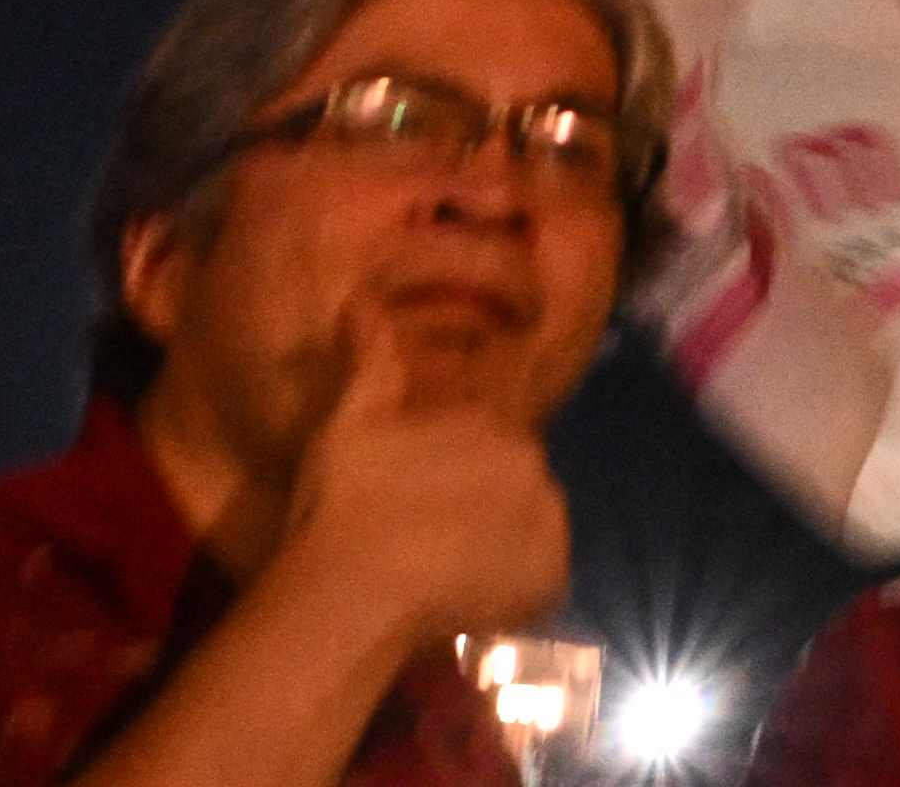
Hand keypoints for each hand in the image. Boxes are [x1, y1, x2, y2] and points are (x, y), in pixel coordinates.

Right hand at [261, 300, 573, 648]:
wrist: (358, 587)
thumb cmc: (347, 503)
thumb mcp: (352, 422)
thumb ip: (372, 360)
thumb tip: (362, 301)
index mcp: (492, 421)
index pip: (491, 436)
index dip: (460, 465)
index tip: (426, 494)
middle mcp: (534, 461)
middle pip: (512, 480)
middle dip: (480, 502)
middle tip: (425, 536)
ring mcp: (549, 519)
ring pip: (528, 526)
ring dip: (498, 542)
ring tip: (441, 572)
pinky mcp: (553, 575)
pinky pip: (538, 577)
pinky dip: (512, 588)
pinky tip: (465, 599)